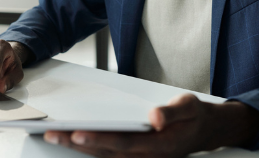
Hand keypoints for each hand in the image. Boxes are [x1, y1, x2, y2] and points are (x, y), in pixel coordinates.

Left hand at [42, 93, 258, 156]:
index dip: (99, 140)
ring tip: (54, 136)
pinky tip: (71, 140)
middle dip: (77, 144)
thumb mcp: (190, 105)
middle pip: (107, 152)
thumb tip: (155, 117)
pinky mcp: (135, 156)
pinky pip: (109, 155)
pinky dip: (89, 149)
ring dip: (78, 148)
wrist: (205, 130)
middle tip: (52, 134)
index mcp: (160, 145)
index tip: (77, 134)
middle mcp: (147, 157)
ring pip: (104, 156)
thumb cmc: (194, 116)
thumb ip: (173, 111)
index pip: (123, 142)